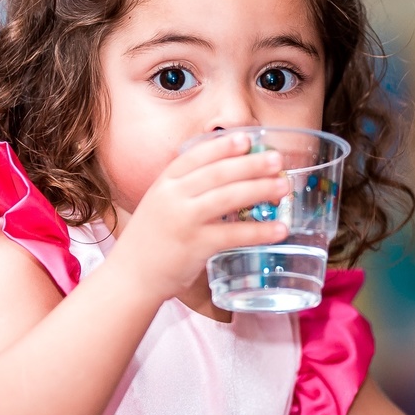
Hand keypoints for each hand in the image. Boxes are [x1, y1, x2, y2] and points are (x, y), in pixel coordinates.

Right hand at [114, 132, 290, 299]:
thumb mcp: (161, 203)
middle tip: (277, 159)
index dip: (222, 146)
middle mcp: (173, 197)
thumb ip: (188, 188)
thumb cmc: (152, 238)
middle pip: (217, 173)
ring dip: (260, 189)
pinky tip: (280, 229)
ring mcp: (184, 221)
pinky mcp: (196, 246)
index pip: (196, 156)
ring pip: (228, 198)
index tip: (246, 138)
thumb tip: (231, 174)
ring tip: (284, 188)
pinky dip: (259, 231)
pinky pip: (233, 234)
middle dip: (250, 164)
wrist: (131, 276)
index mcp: (164, 182)